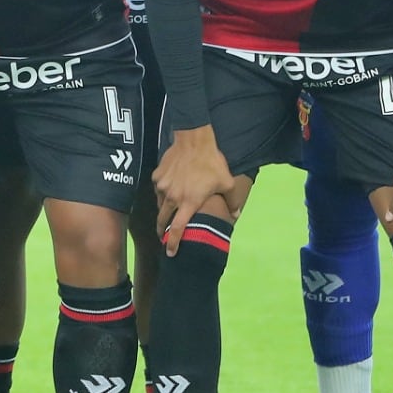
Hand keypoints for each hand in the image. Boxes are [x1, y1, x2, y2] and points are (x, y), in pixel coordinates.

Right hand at [152, 127, 238, 252]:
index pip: (177, 229)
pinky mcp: (157, 176)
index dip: (173, 243)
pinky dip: (163, 191)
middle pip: (162, 220)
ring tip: (170, 209)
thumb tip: (236, 215)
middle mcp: (172, 197)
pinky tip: (171, 187)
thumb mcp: (227, 182)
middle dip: (162, 231)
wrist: (194, 140)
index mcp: (189, 202)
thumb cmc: (212, 162)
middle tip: (164, 236)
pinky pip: (158, 188)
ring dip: (164, 209)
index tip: (170, 252)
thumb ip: (232, 201)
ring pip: (160, 204)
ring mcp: (162, 186)